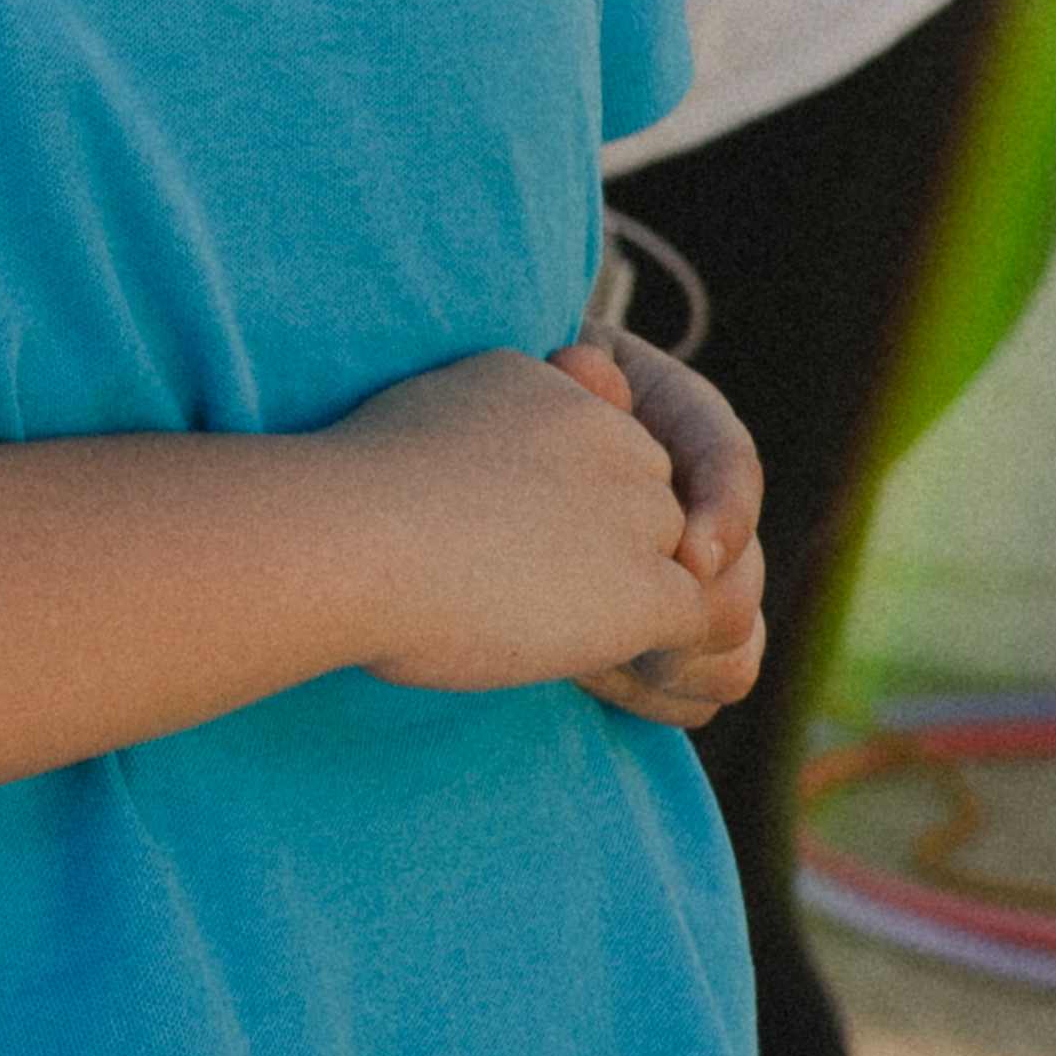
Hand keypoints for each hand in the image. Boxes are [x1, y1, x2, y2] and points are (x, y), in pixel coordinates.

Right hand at [316, 347, 751, 705]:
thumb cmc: (349, 502)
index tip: (499, 550)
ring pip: (676, 562)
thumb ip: (482, 434)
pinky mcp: (649, 588)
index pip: (596, 454)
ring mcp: (637, 510)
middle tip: (530, 604)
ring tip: (561, 639)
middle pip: (645, 505)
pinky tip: (616, 669)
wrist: (352, 541)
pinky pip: (707, 618)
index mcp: (551, 385)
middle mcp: (609, 433)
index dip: (563, 514)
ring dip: (635, 604)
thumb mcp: (418, 429)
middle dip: (605, 556)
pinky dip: (676, 653)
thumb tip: (506, 469)